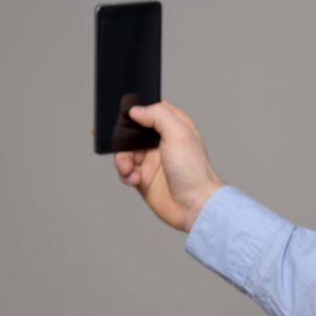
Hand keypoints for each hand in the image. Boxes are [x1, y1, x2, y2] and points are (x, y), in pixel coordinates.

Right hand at [109, 100, 225, 232]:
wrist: (195, 206)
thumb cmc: (194, 171)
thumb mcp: (179, 134)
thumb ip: (158, 116)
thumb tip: (136, 110)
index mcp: (175, 127)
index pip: (151, 110)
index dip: (136, 110)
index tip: (122, 115)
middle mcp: (162, 143)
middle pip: (132, 132)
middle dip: (121, 139)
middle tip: (120, 145)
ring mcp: (153, 161)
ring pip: (125, 153)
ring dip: (122, 159)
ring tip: (128, 168)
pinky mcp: (145, 179)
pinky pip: (125, 172)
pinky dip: (125, 175)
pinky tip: (135, 180)